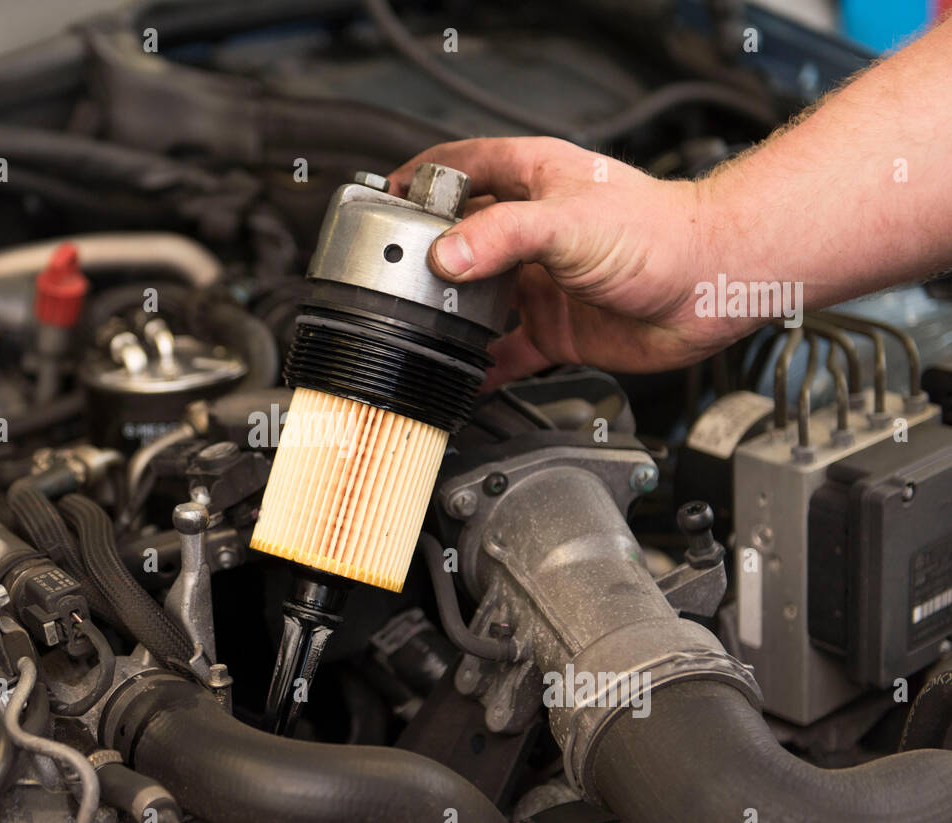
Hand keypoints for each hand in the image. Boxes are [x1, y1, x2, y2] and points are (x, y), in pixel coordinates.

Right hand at [388, 137, 750, 386]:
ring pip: (477, 298)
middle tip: (387, 275)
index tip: (384, 200)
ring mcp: (540, 280)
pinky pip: (506, 351)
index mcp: (532, 180)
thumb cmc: (660, 235)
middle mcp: (531, 230)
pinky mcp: (555, 326)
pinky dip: (482, 368)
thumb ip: (502, 237)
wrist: (712, 286)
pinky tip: (462, 379)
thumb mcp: (568, 222)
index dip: (419, 180)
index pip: (460, 168)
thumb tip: (445, 257)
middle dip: (424, 256)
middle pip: (460, 238)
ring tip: (413, 328)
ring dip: (448, 315)